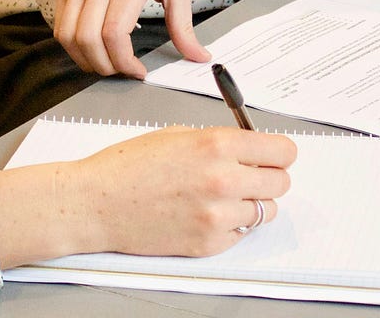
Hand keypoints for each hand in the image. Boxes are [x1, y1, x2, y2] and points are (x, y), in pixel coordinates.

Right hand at [0, 126, 295, 266]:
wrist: (96, 203)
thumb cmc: (128, 166)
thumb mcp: (178, 135)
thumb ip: (220, 141)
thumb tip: (252, 148)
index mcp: (217, 145)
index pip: (283, 152)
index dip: (278, 153)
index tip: (272, 156)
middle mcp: (224, 179)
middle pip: (281, 183)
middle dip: (267, 177)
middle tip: (247, 176)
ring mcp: (218, 215)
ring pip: (265, 211)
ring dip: (250, 204)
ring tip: (222, 198)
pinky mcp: (209, 243)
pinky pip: (241, 234)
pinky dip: (230, 226)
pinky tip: (204, 214)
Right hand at [56, 0, 211, 78]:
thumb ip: (184, 24)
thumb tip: (198, 56)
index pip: (115, 32)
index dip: (123, 61)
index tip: (137, 70)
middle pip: (89, 39)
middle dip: (105, 66)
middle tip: (121, 70)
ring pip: (69, 36)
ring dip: (85, 60)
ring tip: (105, 63)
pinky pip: (60, 26)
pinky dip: (73, 46)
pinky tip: (91, 48)